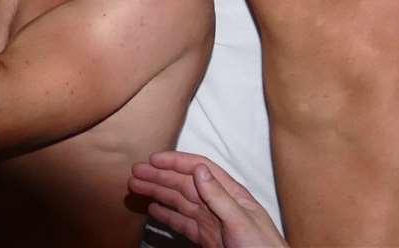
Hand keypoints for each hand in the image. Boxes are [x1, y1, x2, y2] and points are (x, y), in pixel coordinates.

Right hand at [128, 152, 286, 247]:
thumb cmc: (263, 247)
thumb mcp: (242, 220)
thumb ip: (219, 196)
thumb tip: (199, 169)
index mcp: (230, 193)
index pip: (199, 169)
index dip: (176, 162)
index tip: (153, 159)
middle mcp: (219, 204)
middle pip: (184, 184)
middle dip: (159, 177)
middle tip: (135, 173)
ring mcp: (211, 222)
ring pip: (179, 202)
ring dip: (158, 193)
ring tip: (137, 188)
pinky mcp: (207, 238)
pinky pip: (182, 223)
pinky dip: (166, 216)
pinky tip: (153, 211)